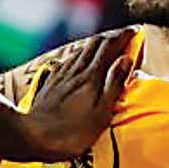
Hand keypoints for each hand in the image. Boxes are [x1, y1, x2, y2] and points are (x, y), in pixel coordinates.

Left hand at [5, 28, 136, 161]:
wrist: (34, 136)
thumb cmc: (72, 132)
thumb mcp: (102, 112)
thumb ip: (115, 83)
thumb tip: (126, 59)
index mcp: (91, 76)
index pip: (109, 47)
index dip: (123, 36)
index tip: (135, 31)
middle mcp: (76, 70)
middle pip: (94, 43)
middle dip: (111, 36)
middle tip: (123, 36)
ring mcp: (62, 75)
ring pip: (81, 50)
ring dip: (96, 44)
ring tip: (106, 45)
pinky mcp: (52, 82)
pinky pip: (69, 60)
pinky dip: (80, 55)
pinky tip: (80, 60)